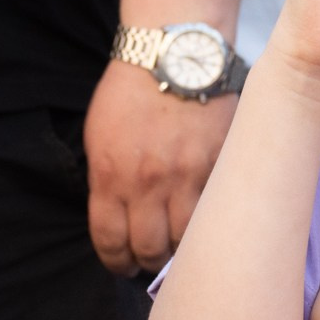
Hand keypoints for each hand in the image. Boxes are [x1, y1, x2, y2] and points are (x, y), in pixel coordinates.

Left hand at [84, 58, 237, 275]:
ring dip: (183, 246)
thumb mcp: (99, 138)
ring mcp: (190, 175)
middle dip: (148, 260)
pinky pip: (216, 208)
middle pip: (151, 249)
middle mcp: (150, 183)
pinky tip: (207, 218)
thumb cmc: (130, 93)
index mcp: (112, 177)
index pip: (111, 242)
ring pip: (189, 237)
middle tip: (153, 257)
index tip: (123, 264)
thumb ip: (106, 182)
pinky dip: (210, 218)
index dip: (117, 262)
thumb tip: (117, 220)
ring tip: (182, 243)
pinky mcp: (221, 164)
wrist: (175, 54)